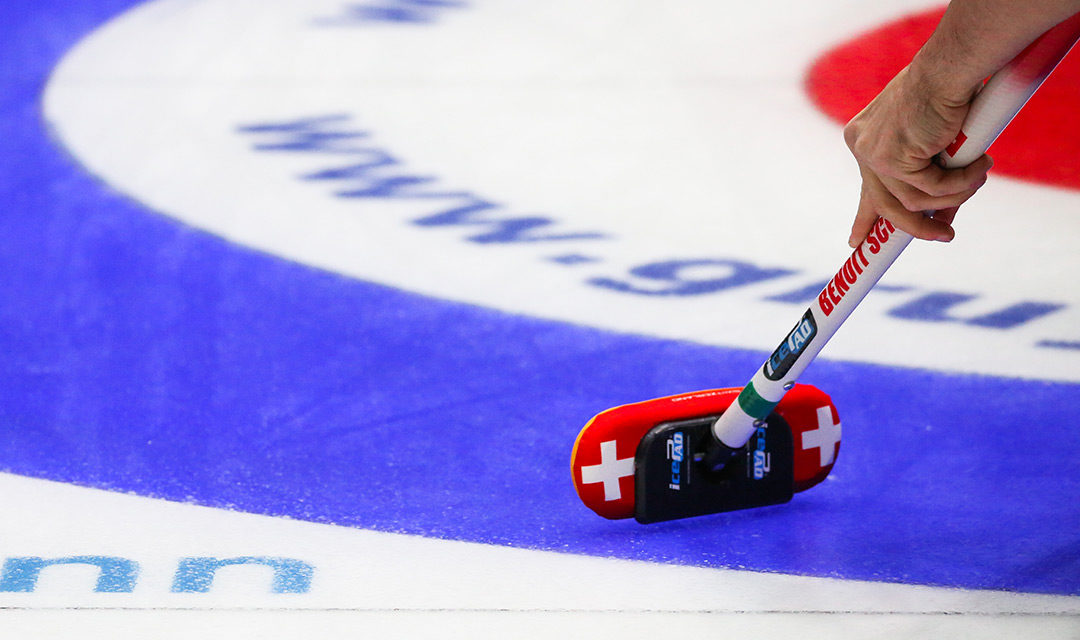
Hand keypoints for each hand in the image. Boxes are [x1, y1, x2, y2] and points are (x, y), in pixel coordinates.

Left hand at [842, 65, 993, 247]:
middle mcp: (861, 146)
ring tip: (979, 178)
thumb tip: (941, 214)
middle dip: (916, 227)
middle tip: (944, 236)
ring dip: (954, 195)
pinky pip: (933, 189)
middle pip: (884, 205)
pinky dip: (960, 182)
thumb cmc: (946, 90)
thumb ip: (927, 169)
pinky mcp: (895, 160)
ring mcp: (875, 155)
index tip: (857, 242)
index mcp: (862, 137)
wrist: (949, 66)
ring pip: (914, 201)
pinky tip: (980, 165)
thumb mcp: (929, 135)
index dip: (864, 218)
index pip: (865, 186)